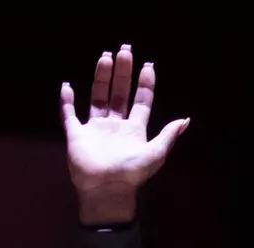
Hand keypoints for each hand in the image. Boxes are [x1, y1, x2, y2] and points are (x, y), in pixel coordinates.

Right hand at [62, 44, 189, 225]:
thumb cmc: (132, 174)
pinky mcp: (76, 134)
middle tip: (125, 50)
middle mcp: (115, 126)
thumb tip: (186, 120)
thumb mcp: (155, 154)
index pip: (141, 101)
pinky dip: (67, 101)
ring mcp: (95, 129)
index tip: (148, 65)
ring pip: (98, 98)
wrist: (106, 191)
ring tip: (105, 57)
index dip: (145, 84)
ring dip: (101, 78)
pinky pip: (69, 114)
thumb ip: (168, 135)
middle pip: (119, 94)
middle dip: (122, 73)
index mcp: (134, 130)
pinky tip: (67, 86)